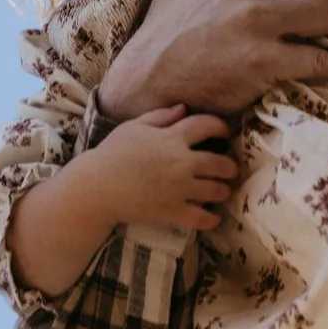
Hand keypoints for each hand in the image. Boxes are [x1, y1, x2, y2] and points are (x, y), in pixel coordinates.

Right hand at [88, 107, 238, 231]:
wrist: (97, 187)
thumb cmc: (112, 153)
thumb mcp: (134, 127)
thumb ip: (160, 117)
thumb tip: (183, 108)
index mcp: (173, 138)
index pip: (207, 126)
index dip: (220, 127)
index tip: (224, 132)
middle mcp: (182, 162)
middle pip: (220, 163)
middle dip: (230, 166)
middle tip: (230, 169)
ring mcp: (180, 188)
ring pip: (216, 190)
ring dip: (223, 190)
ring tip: (222, 191)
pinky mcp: (173, 211)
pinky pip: (201, 218)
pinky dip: (211, 219)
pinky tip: (213, 218)